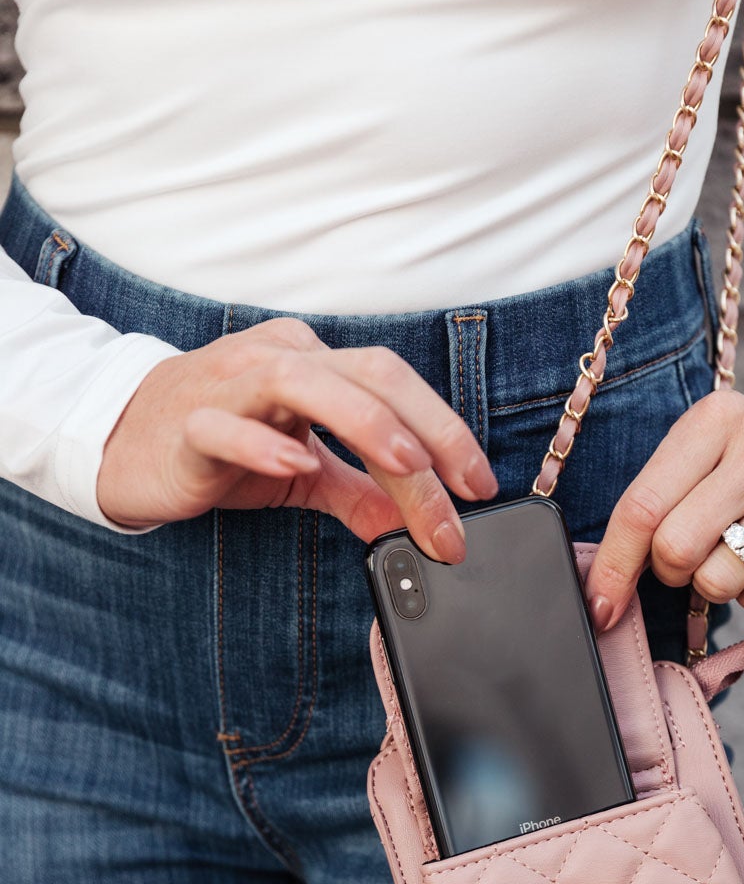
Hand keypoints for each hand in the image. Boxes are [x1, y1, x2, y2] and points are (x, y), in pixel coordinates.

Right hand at [97, 317, 497, 560]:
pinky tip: (296, 463)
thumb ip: (358, 492)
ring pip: (307, 383)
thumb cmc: (217, 448)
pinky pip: (228, 423)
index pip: (395, 384)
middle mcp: (280, 358)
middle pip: (370, 377)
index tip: (479, 486)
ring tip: (406, 464)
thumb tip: (412, 524)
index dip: (446, 430)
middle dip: (427, 435)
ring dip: (365, 423)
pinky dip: (264, 441)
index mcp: (315, 363)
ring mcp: (232, 383)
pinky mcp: (190, 421)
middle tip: (459, 496)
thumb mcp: (302, 472)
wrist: (123, 447)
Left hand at [583, 389, 743, 629]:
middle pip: (677, 548)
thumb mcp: (696, 462)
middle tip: (690, 556)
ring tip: (737, 552)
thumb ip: (649, 511)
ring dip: (715, 584)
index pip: (643, 507)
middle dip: (671, 570)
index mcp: (716, 419)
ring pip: (719, 579)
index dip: (613, 566)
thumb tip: (601, 599)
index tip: (600, 607)